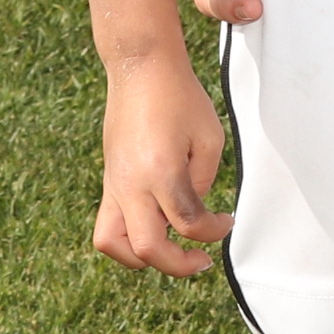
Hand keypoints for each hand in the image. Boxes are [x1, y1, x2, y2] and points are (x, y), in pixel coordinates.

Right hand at [92, 54, 230, 276]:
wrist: (140, 68)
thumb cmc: (179, 97)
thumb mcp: (209, 138)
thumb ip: (203, 181)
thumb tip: (192, 211)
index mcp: (161, 171)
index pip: (188, 223)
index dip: (214, 232)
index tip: (226, 222)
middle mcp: (130, 184)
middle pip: (147, 249)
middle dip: (178, 264)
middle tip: (202, 259)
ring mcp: (113, 184)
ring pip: (112, 244)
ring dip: (142, 258)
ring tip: (169, 250)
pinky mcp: (108, 180)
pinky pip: (107, 225)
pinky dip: (129, 238)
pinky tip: (156, 226)